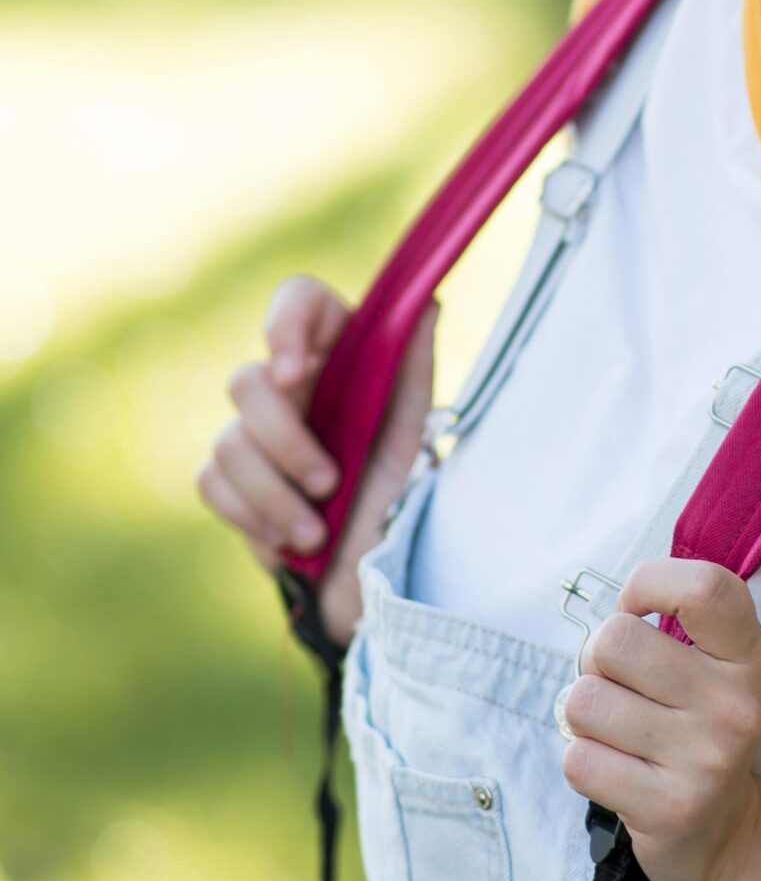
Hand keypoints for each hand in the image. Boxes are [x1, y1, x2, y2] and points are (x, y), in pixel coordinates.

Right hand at [197, 275, 439, 647]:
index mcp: (340, 359)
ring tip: (317, 534)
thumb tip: (428, 300)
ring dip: (274, 495)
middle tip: (329, 483)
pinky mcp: (228, 479)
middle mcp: (292, 388)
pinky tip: (287, 542)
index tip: (292, 370)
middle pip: (247, 382)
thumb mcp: (414, 436)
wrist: (370, 580)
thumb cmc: (398, 500)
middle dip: (286, 441)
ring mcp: (254, 432)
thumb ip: (412, 369)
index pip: (300, 302)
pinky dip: (251, 516)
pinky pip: (211, 481)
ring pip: (228, 441)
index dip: (284, 323)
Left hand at [558, 558, 760, 880]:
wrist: (726, 834)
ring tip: (619, 734)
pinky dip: (584, 762)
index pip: (702, 587)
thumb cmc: (695, 728)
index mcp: (750, 656)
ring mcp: (707, 759)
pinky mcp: (670, 808)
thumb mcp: (714, 668)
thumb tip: (612, 609)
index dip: (649, 584)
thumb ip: (677, 621)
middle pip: (614, 641)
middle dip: (598, 662)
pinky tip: (618, 771)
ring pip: (585, 701)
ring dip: (586, 718)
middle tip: (621, 689)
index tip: (638, 611)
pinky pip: (578, 760)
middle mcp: (736, 704)